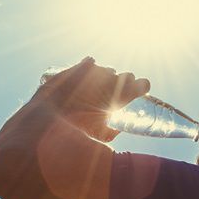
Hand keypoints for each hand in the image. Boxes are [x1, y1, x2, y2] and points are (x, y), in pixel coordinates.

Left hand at [35, 57, 149, 140]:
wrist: (54, 111)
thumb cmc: (78, 125)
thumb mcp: (99, 135)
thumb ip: (112, 133)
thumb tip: (116, 130)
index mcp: (122, 93)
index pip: (144, 83)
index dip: (141, 87)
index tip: (137, 92)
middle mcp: (113, 78)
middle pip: (128, 76)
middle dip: (124, 83)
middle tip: (115, 94)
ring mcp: (99, 70)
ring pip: (109, 71)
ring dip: (106, 78)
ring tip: (95, 90)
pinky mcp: (83, 66)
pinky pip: (91, 63)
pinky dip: (89, 70)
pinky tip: (85, 79)